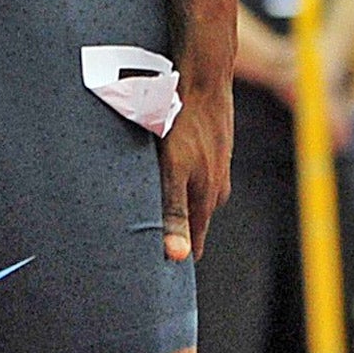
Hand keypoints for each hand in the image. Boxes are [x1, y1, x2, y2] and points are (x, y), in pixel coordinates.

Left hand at [158, 73, 232, 262]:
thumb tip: (177, 257)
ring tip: (142, 209)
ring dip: (170, 202)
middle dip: (170, 232)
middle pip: (190, 220)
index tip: (154, 276)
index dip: (174, 257)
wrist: (202, 76)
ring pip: (189, 194)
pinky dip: (176, 177)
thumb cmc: (182, 122)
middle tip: (138, 243)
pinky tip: (159, 171)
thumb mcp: (173, 169)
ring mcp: (214, 165)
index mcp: (207, 199)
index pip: (192, 244)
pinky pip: (190, 172)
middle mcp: (215, 186)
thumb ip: (173, 212)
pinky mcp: (209, 146)